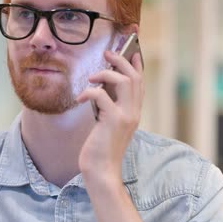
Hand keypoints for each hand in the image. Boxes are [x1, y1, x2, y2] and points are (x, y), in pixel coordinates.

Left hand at [76, 50, 143, 181]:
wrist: (102, 170)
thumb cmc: (101, 148)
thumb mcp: (108, 123)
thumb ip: (110, 106)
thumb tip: (101, 86)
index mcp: (134, 112)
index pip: (141, 83)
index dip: (137, 65)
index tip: (133, 51)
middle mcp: (134, 112)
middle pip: (135, 77)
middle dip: (122, 61)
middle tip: (108, 53)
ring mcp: (126, 116)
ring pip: (125, 81)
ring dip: (107, 73)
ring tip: (92, 77)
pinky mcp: (113, 120)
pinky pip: (102, 95)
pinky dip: (90, 91)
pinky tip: (81, 97)